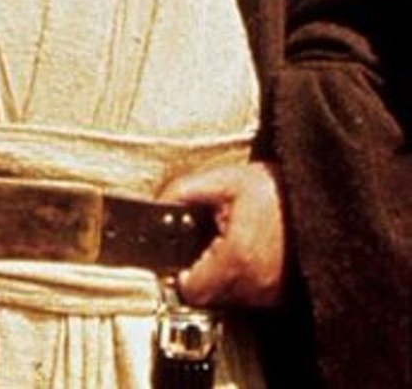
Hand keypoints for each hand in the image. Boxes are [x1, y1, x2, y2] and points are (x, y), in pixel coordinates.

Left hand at [159, 161, 286, 308]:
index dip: (181, 271)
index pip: (190, 290)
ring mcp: (271, 294)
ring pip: (230, 298)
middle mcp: (255, 284)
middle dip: (202, 271)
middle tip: (209, 243)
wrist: (317, 199)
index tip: (183, 256)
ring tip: (231, 243)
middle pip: (209, 295)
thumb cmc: (277, 190)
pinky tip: (248, 253)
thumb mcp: (227, 179)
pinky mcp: (283, 296)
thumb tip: (161, 203)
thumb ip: (186, 191)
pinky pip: (251, 296)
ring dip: (223, 276)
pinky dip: (244, 279)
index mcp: (236, 258)